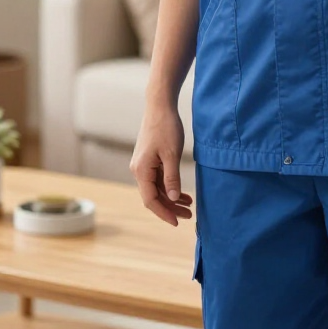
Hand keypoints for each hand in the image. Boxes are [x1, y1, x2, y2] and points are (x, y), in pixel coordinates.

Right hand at [130, 102, 192, 225]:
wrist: (160, 106)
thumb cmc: (166, 128)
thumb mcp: (172, 154)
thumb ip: (172, 178)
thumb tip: (172, 198)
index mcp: (141, 170)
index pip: (150, 200)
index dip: (164, 213)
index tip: (178, 222)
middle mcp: (138, 170)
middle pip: (153, 196)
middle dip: (170, 207)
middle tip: (189, 216)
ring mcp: (143, 165)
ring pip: (156, 188)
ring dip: (171, 198)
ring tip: (189, 206)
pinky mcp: (149, 159)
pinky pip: (158, 179)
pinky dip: (170, 186)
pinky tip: (183, 192)